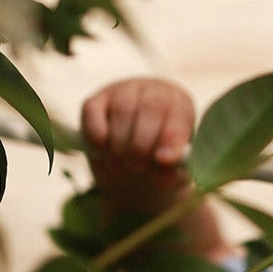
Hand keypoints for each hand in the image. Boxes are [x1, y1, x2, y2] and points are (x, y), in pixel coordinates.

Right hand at [81, 77, 195, 214]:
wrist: (134, 152)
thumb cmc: (160, 156)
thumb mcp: (172, 169)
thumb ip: (172, 174)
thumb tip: (164, 180)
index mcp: (180, 105)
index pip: (179, 114)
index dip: (171, 136)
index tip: (163, 159)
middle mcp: (153, 91)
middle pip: (150, 109)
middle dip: (142, 145)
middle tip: (138, 168)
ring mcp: (122, 91)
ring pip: (122, 110)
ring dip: (121, 144)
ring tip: (123, 165)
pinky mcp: (95, 100)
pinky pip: (92, 113)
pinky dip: (97, 137)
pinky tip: (105, 153)